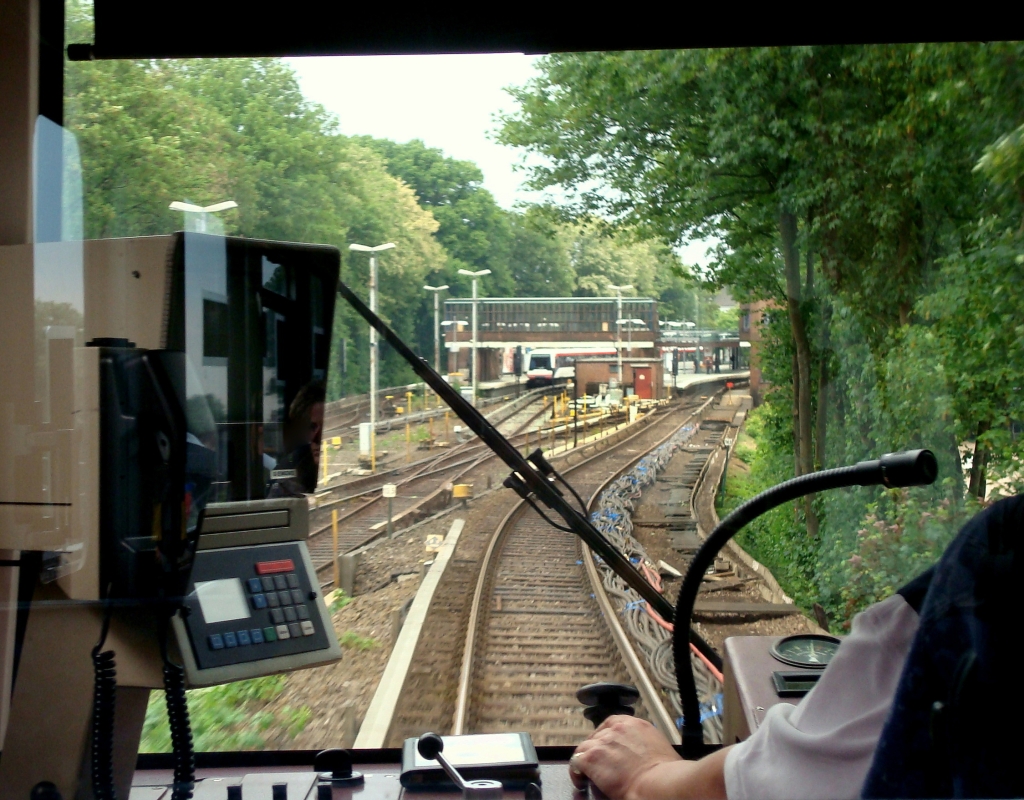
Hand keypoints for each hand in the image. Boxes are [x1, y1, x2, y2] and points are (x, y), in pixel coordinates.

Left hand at [569, 716, 729, 799]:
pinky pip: (576, 761)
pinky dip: (576, 771)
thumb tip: (644, 754)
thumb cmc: (667, 773)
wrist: (659, 783)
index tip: (606, 747)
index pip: (612, 723)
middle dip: (597, 749)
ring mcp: (603, 742)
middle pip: (597, 735)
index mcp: (635, 724)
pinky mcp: (592, 758)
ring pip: (585, 747)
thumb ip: (645, 744)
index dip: (606, 736)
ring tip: (587, 773)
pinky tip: (580, 780)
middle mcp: (616, 729)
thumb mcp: (658, 748)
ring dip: (585, 759)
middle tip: (599, 764)